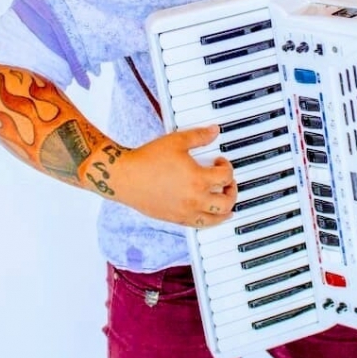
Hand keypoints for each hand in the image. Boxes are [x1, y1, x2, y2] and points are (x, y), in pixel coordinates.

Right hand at [110, 125, 236, 226]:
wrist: (124, 177)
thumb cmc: (148, 159)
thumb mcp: (177, 141)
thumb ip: (199, 136)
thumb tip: (214, 131)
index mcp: (198, 180)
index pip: (226, 177)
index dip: (227, 166)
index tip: (219, 161)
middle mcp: (194, 200)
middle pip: (226, 202)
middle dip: (232, 191)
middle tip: (228, 182)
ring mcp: (184, 212)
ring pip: (215, 220)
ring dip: (225, 211)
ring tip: (226, 203)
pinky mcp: (174, 219)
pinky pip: (198, 226)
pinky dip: (209, 221)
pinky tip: (208, 214)